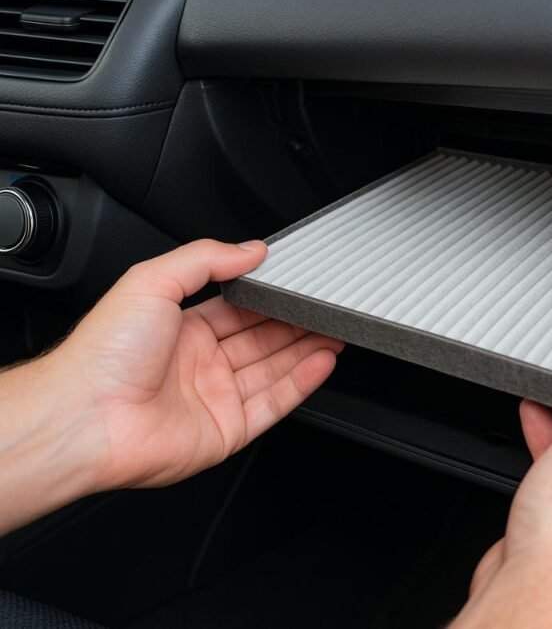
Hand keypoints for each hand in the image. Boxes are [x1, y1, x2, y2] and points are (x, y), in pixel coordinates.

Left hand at [0, 239, 341, 533]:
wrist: (85, 417)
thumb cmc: (103, 354)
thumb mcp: (152, 281)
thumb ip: (205, 259)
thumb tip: (250, 248)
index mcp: (179, 329)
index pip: (239, 309)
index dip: (271, 299)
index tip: (298, 287)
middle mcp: (199, 364)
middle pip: (262, 339)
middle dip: (297, 324)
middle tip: (328, 309)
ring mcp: (214, 398)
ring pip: (274, 370)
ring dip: (307, 350)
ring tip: (337, 331)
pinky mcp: (227, 431)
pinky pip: (273, 404)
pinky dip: (302, 383)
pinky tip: (322, 361)